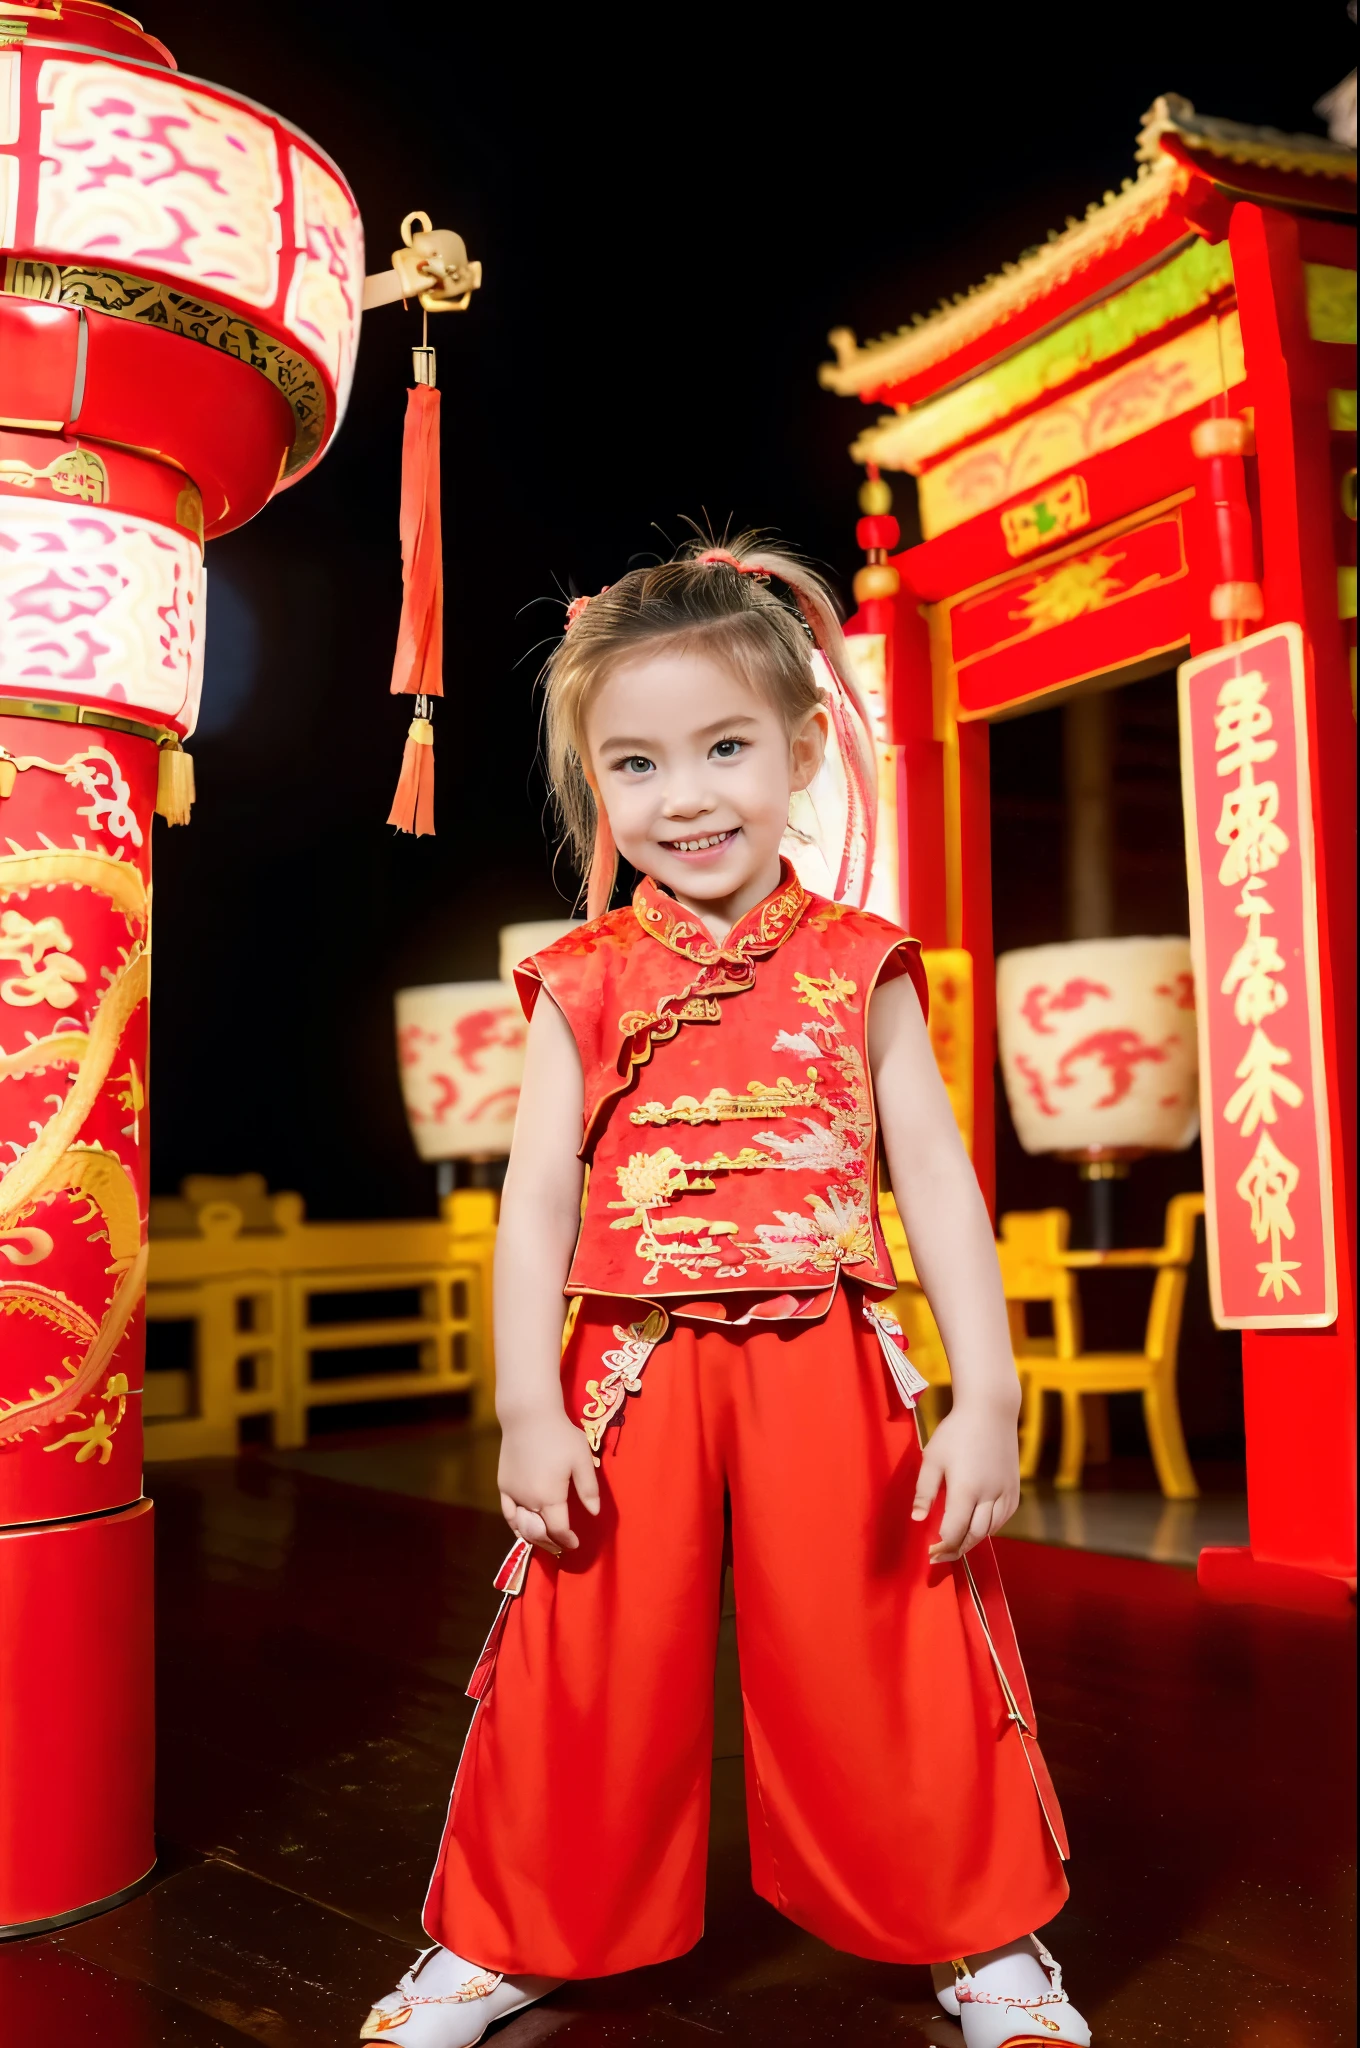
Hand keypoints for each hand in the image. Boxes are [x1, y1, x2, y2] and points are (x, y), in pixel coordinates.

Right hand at [498, 1404, 599, 1554]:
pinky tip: (522, 1528)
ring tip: (545, 1540)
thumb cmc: (560, 1435)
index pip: (558, 1530)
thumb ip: (588, 1488)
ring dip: (534, 1537)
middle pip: (539, 1532)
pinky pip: (508, 1513)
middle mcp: (529, 1501)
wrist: (528, 1416)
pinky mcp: (503, 1485)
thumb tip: (594, 1513)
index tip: (575, 1543)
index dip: (567, 1540)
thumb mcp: (581, 1459)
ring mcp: (513, 1494)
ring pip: (522, 1526)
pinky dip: (515, 1525)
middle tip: (561, 1547)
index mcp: (550, 1497)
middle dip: (551, 1543)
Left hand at [910, 1402, 1019, 1562]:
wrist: (990, 1411)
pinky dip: (989, 1528)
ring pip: (990, 1530)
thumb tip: (917, 1520)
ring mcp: (1005, 1493)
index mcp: (966, 1490)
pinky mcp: (1014, 1490)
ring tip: (956, 1543)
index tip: (930, 1553)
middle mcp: (989, 1496)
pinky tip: (977, 1527)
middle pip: (974, 1536)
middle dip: (957, 1550)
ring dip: (972, 1540)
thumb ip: (924, 1492)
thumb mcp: (932, 1458)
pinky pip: (1003, 1519)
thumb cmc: (956, 1432)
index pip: (954, 1532)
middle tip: (941, 1555)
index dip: (942, 1547)